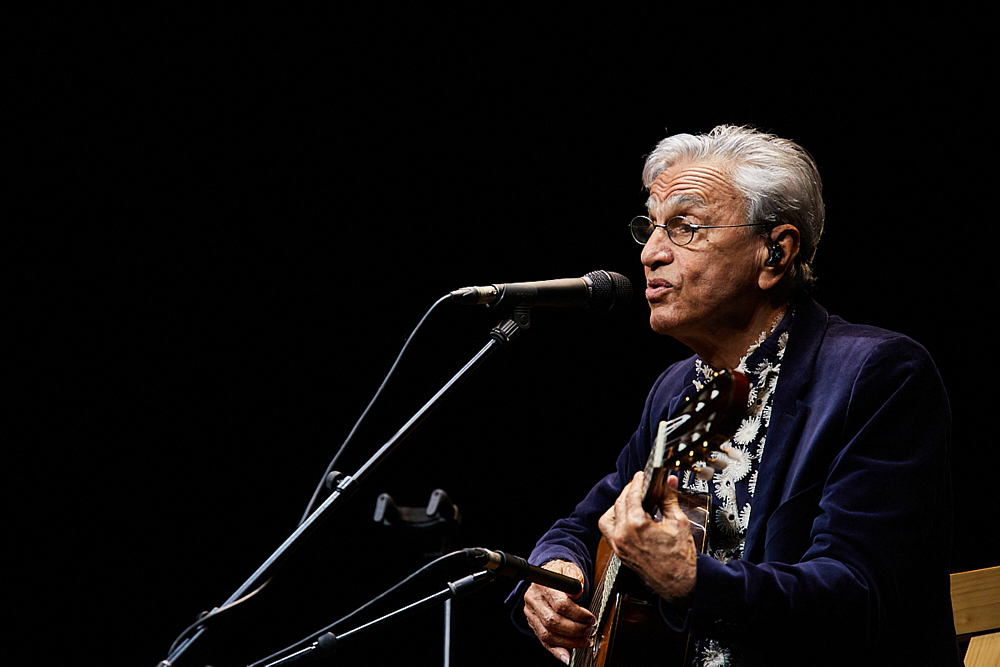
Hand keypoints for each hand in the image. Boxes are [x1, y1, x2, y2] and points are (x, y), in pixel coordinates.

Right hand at [523, 560, 595, 664]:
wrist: (548, 576)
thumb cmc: (560, 573)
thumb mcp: (569, 568)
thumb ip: (574, 576)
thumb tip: (578, 590)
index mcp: (542, 585)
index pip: (560, 605)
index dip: (578, 614)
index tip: (591, 618)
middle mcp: (533, 600)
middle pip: (553, 622)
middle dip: (575, 630)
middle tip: (590, 630)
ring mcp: (531, 613)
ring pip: (548, 634)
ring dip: (569, 642)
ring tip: (585, 640)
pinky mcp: (532, 624)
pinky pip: (543, 641)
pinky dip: (557, 651)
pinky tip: (568, 656)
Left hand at [598, 471, 695, 603]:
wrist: (680, 584)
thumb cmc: (681, 559)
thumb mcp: (678, 522)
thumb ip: (669, 499)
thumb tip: (668, 483)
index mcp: (636, 525)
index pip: (631, 495)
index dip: (637, 482)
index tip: (641, 476)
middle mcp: (623, 536)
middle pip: (618, 503)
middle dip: (628, 492)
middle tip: (640, 486)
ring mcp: (619, 545)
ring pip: (608, 517)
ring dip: (617, 506)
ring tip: (631, 501)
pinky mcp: (620, 553)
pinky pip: (609, 532)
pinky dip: (615, 522)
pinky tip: (627, 518)